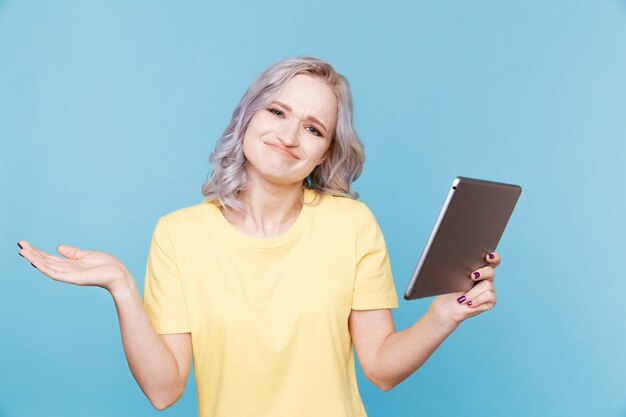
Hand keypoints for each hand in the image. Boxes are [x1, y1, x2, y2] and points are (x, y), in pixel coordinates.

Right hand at [17, 240, 131, 292]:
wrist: (118, 274)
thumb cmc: (105, 266)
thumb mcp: (85, 255)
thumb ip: (72, 253)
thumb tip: (58, 247)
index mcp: (70, 265)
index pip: (49, 258)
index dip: (37, 252)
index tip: (25, 244)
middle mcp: (67, 270)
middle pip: (46, 262)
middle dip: (32, 254)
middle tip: (19, 245)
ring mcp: (70, 275)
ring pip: (48, 267)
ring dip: (35, 259)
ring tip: (23, 251)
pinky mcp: (74, 278)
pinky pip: (56, 273)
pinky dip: (45, 268)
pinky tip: (36, 262)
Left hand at [428, 252, 500, 330]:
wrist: (447, 306)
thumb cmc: (449, 289)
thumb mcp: (452, 275)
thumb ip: (461, 266)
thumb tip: (461, 258)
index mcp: (478, 268)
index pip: (491, 260)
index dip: (494, 257)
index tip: (488, 256)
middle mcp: (486, 278)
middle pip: (491, 271)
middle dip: (482, 272)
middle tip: (472, 276)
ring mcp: (489, 289)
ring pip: (487, 285)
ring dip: (472, 293)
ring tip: (462, 298)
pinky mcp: (491, 301)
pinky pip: (488, 296)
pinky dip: (476, 300)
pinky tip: (469, 303)